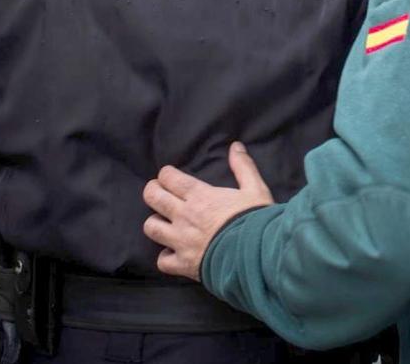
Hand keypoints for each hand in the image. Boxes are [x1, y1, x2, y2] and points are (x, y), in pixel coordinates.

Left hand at [142, 142, 274, 280]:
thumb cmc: (256, 221)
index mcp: (200, 196)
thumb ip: (243, 167)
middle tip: (158, 192)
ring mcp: (181, 242)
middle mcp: (184, 217)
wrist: (258, 257)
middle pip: (153, 198)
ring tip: (164, 222)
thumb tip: (236, 146)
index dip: (166, 174)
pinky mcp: (183, 264)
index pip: (169, 178)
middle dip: (152, 191)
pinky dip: (165, 256)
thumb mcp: (255, 189)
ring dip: (155, 223)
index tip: (169, 176)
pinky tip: (173, 252)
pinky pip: (162, 261)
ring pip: (151, 228)